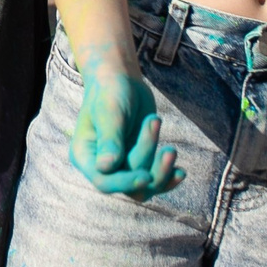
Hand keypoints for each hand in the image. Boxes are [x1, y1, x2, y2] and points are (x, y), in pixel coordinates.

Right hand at [67, 44, 181, 198]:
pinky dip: (167, 176)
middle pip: (128, 184)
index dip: (124, 182)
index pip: (103, 181)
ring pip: (144, 185)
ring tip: (170, 149)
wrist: (122, 81)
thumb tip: (105, 168)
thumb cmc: (111, 92)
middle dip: (147, 163)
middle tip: (155, 123)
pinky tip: (180, 171)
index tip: (146, 176)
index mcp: (85, 155)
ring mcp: (122, 166)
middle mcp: (102, 166)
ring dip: (160, 170)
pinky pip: (154, 179)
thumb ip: (109, 139)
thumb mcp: (109, 111)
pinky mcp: (139, 161)